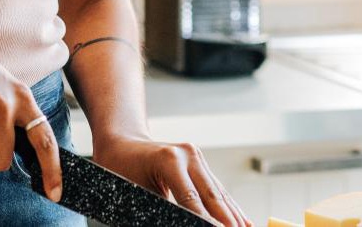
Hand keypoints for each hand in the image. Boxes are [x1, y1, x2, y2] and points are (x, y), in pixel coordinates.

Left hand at [94, 135, 250, 226]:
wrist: (121, 142)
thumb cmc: (119, 169)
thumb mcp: (134, 193)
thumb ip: (160, 209)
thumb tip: (184, 221)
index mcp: (169, 160)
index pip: (193, 201)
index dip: (208, 223)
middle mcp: (187, 154)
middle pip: (213, 197)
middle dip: (227, 222)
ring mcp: (196, 155)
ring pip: (220, 193)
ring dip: (233, 216)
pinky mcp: (199, 160)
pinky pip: (217, 188)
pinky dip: (229, 206)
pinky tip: (241, 221)